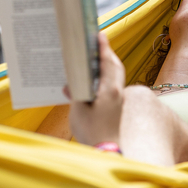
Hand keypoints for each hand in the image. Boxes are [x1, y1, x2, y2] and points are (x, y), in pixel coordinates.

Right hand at [64, 32, 124, 146]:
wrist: (107, 152)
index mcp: (109, 89)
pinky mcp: (115, 109)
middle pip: (115, 67)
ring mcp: (118, 100)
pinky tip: (91, 81)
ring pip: (114, 76)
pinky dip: (103, 78)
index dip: (104, 48)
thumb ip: (75, 93)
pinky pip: (110, 86)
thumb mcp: (78, 110)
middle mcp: (117, 92)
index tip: (100, 35)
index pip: (108, 62)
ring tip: (94, 58)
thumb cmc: (92, 132)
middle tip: (97, 43)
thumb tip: (70, 84)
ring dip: (106, 65)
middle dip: (106, 54)